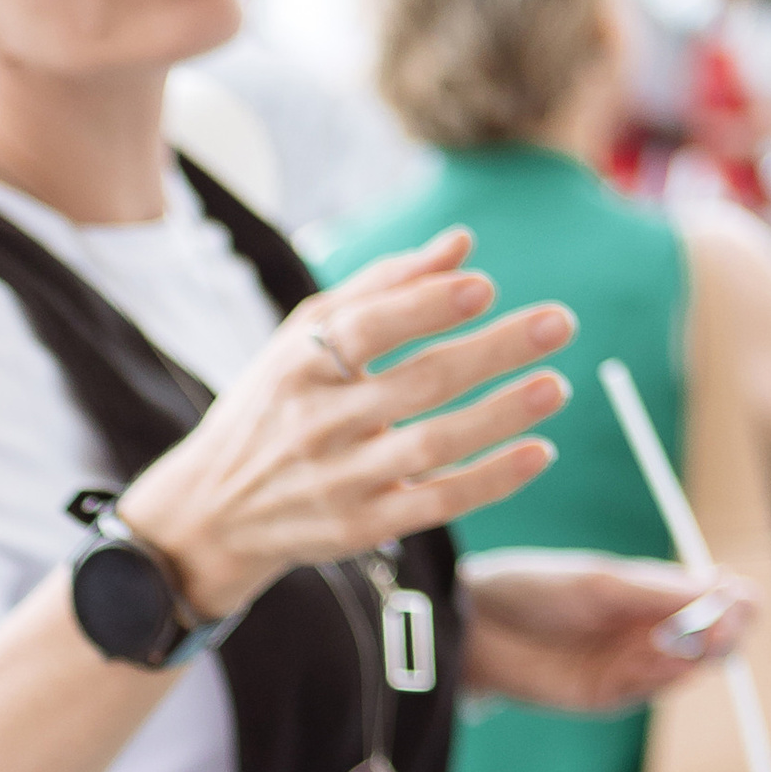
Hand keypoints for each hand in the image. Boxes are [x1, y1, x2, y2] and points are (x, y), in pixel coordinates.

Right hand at [116, 229, 575, 621]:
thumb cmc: (270, 408)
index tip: (484, 286)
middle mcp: (317, 423)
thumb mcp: (302, 340)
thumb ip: (382, 287)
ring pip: (434, 444)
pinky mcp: (360, 527)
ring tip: (557, 386)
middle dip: (493, 351)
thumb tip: (461, 244)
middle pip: (418, 382)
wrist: (210, 512)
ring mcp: (340, 480)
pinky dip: (490, 480)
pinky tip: (538, 453)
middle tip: (559, 322)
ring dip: (502, 415)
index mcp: (299, 366)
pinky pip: (436, 502)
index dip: (426, 307)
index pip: (368, 330)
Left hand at [457, 556, 754, 712]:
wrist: (473, 626)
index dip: (733, 599)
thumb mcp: (598, 582)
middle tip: (729, 620)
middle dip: (725, 630)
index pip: (714, 600)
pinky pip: (647, 690)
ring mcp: (629, 666)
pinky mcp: (606, 696)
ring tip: (704, 636)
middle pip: (710, 639)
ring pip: (684, 668)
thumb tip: (719, 590)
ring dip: (698, 654)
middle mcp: (648, 631)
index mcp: (653, 593)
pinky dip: (664, 676)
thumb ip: (655, 591)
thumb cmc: (532, 588)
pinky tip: (675, 660)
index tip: (739, 594)